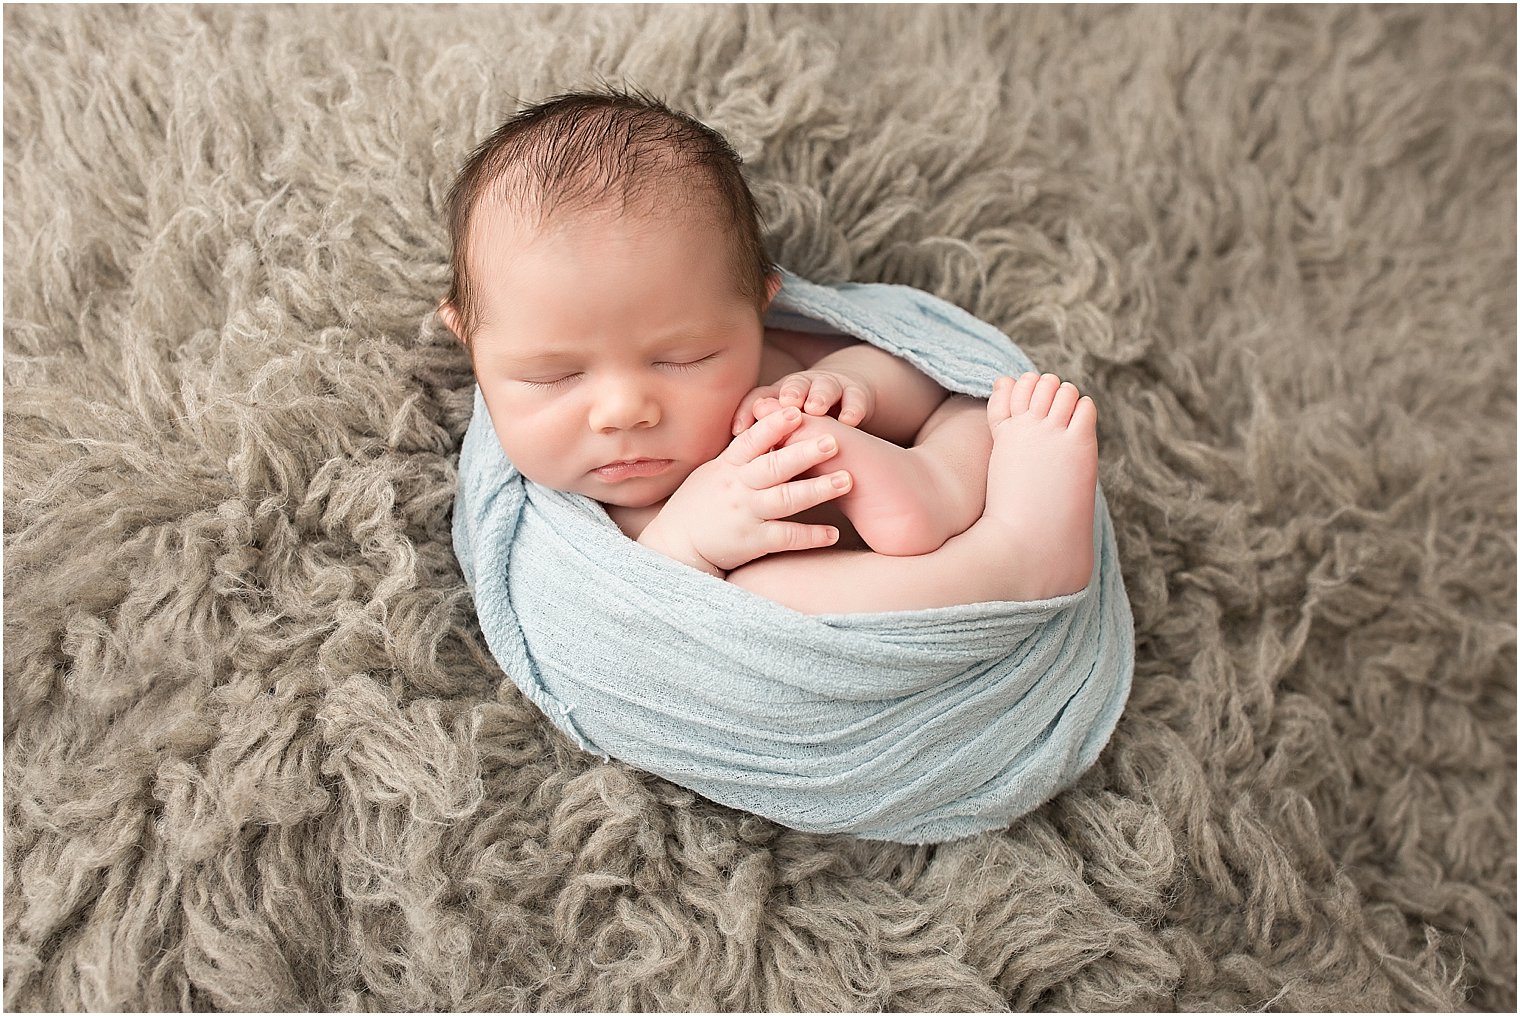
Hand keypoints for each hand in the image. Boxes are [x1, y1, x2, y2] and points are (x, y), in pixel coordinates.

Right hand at [640, 407, 852, 574]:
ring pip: (785, 499)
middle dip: (804, 452)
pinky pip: (785, 537)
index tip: (797, 410)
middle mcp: (738, 487)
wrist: (676, 544)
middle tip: (834, 441)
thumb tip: (767, 420)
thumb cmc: (700, 503)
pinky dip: (810, 535)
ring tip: (846, 480)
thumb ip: (742, 451)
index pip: (752, 440)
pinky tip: (833, 533)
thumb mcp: (715, 471)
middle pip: (774, 466)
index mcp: (729, 466)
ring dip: (817, 489)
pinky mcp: (752, 541)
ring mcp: (745, 514)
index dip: (774, 425)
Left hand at [731, 368, 875, 433]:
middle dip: (788, 395)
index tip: (736, 430)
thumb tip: (728, 469)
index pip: (758, 400)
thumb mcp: (782, 437)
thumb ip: (762, 446)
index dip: (746, 412)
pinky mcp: (856, 393)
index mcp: (779, 398)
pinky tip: (849, 421)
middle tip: (784, 406)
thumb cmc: (804, 430)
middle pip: (792, 387)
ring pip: (824, 388)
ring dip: (818, 396)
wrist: (845, 401)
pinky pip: (855, 398)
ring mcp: (830, 388)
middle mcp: (803, 388)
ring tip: (815, 409)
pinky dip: (851, 408)